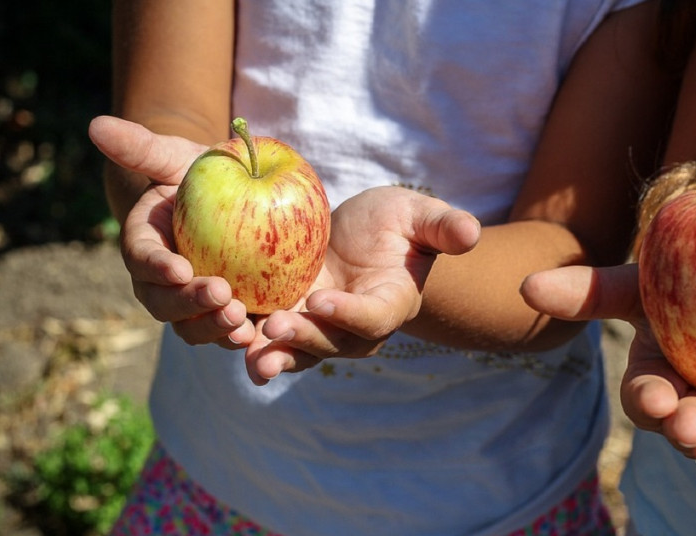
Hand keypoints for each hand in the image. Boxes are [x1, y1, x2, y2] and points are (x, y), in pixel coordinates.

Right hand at [88, 116, 255, 346]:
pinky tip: (264, 338)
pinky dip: (242, 342)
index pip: (142, 259)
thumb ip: (143, 147)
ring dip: (215, 329)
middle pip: (165, 304)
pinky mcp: (226, 315)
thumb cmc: (201, 175)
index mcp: (145, 246)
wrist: (232, 201)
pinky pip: (229, 334)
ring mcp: (193, 305)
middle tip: (222, 295)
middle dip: (189, 305)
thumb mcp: (177, 157)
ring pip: (194, 328)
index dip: (157, 267)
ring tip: (242, 323)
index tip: (179, 269)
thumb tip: (97, 125)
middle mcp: (163, 283)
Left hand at [244, 186, 480, 383]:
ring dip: (274, 354)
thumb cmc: (397, 224)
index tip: (323, 300)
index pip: (373, 317)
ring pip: (299, 351)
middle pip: (331, 343)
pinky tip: (224, 335)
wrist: (363, 238)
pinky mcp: (291, 319)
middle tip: (275, 327)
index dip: (350, 314)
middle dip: (304, 339)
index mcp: (391, 303)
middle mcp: (356, 327)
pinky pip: (271, 337)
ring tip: (248, 354)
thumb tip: (470, 233)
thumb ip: (442, 226)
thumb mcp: (419, 216)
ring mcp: (321, 328)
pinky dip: (250, 340)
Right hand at [521, 263, 695, 486]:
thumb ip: (589, 291)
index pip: (646, 397)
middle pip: (686, 425)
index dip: (648, 401)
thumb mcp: (642, 284)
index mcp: (658, 377)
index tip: (656, 398)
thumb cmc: (691, 282)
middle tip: (690, 427)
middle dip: (686, 429)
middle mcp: (695, 401)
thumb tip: (525, 286)